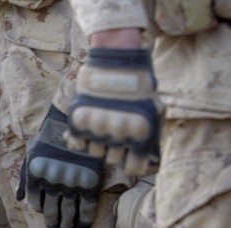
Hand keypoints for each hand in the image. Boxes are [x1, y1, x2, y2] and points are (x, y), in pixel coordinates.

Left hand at [19, 105, 104, 227]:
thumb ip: (24, 178)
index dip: (41, 211)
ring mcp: (71, 183)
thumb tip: (18, 199)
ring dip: (68, 225)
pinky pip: (86, 207)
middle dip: (55, 224)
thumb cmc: (49, 138)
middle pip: (52, 212)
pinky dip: (84, 220)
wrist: (74, 122)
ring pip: (68, 213)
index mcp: (36, 177)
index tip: (46, 215)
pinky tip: (83, 227)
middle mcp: (52, 183)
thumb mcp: (31, 156)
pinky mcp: (90, 182)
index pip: (36, 203)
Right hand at [66, 47, 159, 176]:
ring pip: (95, 152)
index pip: (134, 168)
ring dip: (99, 141)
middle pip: (113, 160)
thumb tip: (148, 155)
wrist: (116, 56)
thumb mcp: (153, 107)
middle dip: (116, 148)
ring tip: (103, 123)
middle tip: (117, 131)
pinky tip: (89, 124)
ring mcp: (97, 126)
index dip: (133, 164)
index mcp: (141, 131)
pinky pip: (77, 143)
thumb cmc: (138, 81)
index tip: (131, 158)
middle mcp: (119, 132)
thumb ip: (148, 132)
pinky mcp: (79, 120)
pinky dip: (82, 137)